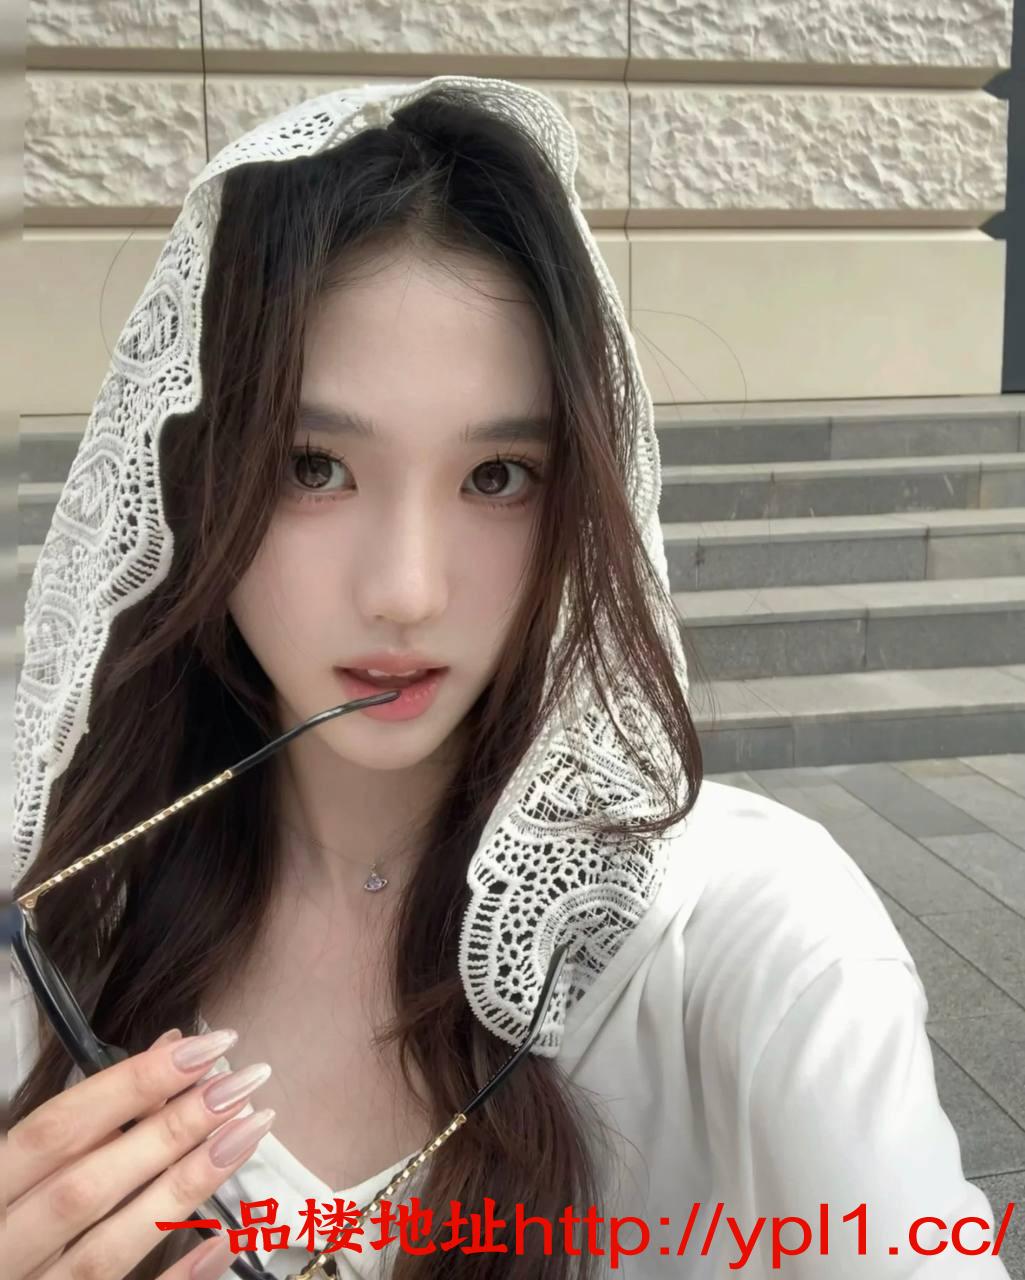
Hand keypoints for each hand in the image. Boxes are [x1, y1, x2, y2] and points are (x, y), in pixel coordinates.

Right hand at [4, 1026, 274, 1279]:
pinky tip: (229, 1235)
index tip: (204, 1048)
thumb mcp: (23, 1164)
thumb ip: (90, 1115)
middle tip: (238, 1086)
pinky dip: (180, 1275)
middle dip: (169, 1131)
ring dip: (185, 1187)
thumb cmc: (12, 1215)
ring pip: (109, 1248)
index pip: (58, 1129)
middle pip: (88, 1187)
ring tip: (248, 1133)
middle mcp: (3, 1248)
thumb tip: (171, 1048)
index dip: (132, 1084)